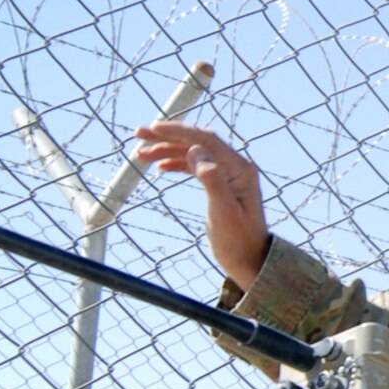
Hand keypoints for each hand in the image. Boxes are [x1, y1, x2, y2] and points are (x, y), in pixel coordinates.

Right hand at [133, 121, 269, 288]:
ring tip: (140, 153)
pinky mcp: (221, 185)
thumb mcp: (223, 212)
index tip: (152, 128)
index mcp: (239, 168)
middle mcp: (236, 167)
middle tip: (138, 134)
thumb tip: (196, 149)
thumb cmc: (238, 240)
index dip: (178, 131)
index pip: (206, 140)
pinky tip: (160, 166)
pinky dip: (177, 163)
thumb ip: (212, 179)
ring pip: (194, 154)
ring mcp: (229, 175)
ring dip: (168, 150)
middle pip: (198, 142)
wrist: (249, 261)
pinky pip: (196, 167)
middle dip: (168, 136)